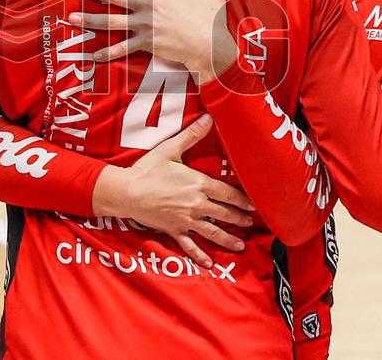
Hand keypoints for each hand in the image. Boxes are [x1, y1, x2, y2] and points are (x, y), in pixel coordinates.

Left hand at [70, 0, 237, 84]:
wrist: (212, 46)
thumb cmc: (213, 19)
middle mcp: (149, 6)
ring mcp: (146, 26)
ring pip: (112, 22)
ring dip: (91, 19)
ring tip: (72, 17)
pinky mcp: (146, 44)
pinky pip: (123, 48)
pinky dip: (108, 53)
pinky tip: (93, 55)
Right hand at [92, 114, 255, 268]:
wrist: (127, 192)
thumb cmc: (148, 169)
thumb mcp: (170, 149)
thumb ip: (192, 135)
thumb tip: (209, 117)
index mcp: (198, 184)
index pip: (227, 193)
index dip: (243, 200)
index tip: (254, 205)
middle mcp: (196, 205)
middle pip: (224, 214)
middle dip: (239, 219)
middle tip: (251, 223)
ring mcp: (186, 220)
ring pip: (212, 232)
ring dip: (228, 239)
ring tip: (240, 245)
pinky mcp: (174, 230)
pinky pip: (189, 246)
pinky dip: (200, 255)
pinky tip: (209, 264)